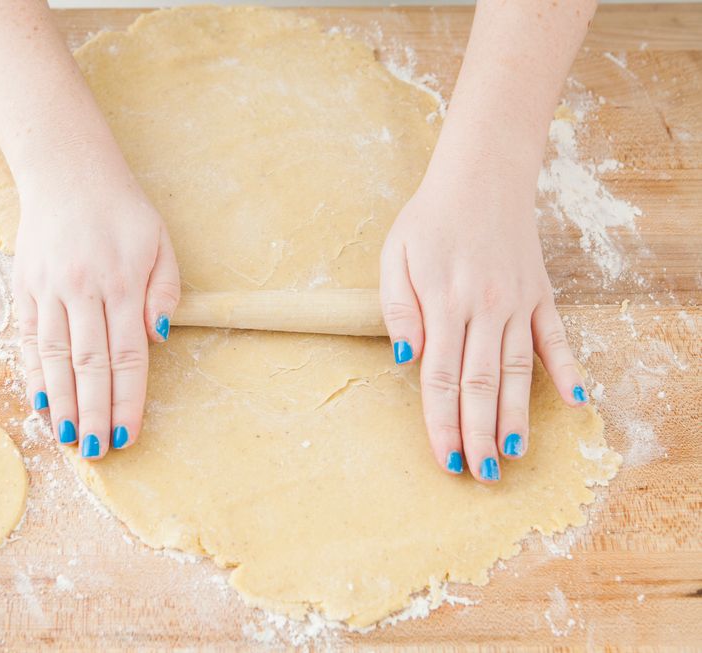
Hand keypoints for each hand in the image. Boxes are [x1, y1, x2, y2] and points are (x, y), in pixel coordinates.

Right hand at [13, 140, 179, 459]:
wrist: (67, 171)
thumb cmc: (122, 212)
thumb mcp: (159, 242)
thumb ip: (163, 292)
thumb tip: (158, 340)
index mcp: (120, 282)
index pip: (126, 356)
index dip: (128, 400)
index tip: (129, 434)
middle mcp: (81, 290)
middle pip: (89, 366)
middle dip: (95, 413)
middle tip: (99, 451)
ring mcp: (47, 290)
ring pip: (55, 359)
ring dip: (63, 404)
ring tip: (70, 440)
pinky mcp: (24, 289)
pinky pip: (29, 341)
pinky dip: (35, 374)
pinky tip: (42, 403)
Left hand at [379, 152, 586, 482]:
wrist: (481, 175)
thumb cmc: (430, 219)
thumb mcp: (395, 255)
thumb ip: (398, 308)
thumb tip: (402, 358)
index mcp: (444, 303)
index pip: (441, 377)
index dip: (442, 422)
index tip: (444, 458)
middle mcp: (485, 309)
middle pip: (480, 385)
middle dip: (478, 433)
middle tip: (481, 473)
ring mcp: (517, 303)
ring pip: (517, 370)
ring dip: (516, 415)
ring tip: (513, 453)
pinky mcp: (541, 294)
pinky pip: (557, 338)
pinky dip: (568, 370)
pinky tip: (575, 402)